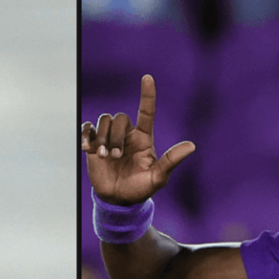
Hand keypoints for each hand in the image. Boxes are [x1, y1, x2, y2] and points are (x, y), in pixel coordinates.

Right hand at [81, 74, 194, 205]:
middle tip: (115, 156)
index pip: (146, 112)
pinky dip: (86, 136)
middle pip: (119, 118)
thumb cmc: (140, 189)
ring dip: (102, 138)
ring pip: (103, 121)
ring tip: (103, 157)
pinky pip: (87, 129)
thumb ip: (171, 161)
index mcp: (143, 138)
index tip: (147, 78)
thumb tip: (192, 146)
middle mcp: (126, 135)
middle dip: (115, 136)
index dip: (147, 95)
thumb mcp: (158, 177)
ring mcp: (109, 139)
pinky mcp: (94, 145)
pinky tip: (87, 148)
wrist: (117, 200)